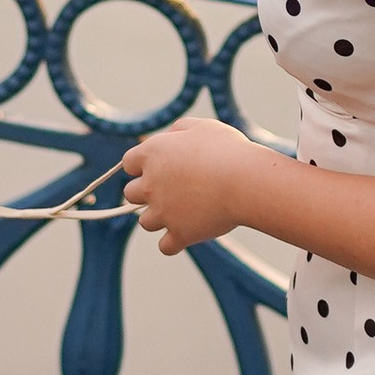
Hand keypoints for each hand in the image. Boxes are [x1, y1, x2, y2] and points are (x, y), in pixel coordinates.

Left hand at [122, 122, 267, 257]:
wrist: (245, 181)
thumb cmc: (227, 150)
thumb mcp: (202, 127)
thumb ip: (179, 130)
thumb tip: (170, 137)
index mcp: (152, 154)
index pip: (129, 163)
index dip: (143, 165)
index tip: (160, 167)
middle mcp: (150, 184)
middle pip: (131, 194)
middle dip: (148, 193)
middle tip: (172, 191)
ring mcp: (163, 212)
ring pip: (146, 222)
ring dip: (159, 219)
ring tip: (183, 212)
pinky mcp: (179, 234)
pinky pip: (166, 247)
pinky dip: (174, 243)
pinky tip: (187, 234)